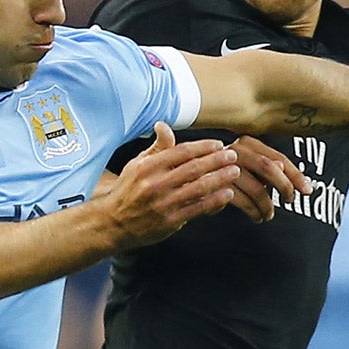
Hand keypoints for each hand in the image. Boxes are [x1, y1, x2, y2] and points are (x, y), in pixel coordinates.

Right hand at [102, 124, 242, 247]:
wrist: (113, 223)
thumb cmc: (128, 191)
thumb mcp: (137, 165)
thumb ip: (156, 147)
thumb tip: (163, 125)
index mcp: (147, 166)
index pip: (181, 151)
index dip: (203, 147)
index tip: (218, 145)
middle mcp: (155, 184)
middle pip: (193, 168)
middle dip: (216, 161)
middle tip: (233, 155)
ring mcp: (162, 203)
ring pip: (197, 188)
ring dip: (219, 179)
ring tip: (234, 172)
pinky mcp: (169, 221)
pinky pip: (196, 208)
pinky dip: (214, 201)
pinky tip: (227, 194)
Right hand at [222, 136, 310, 221]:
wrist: (193, 181)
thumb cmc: (229, 175)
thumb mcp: (251, 170)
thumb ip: (270, 169)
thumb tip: (289, 173)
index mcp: (248, 143)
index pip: (279, 158)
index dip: (296, 175)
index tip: (307, 191)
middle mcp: (236, 150)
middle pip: (269, 168)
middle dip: (284, 187)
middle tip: (289, 201)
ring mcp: (224, 167)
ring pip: (257, 188)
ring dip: (268, 206)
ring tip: (269, 215)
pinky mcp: (216, 185)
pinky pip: (242, 201)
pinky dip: (253, 211)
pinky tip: (257, 217)